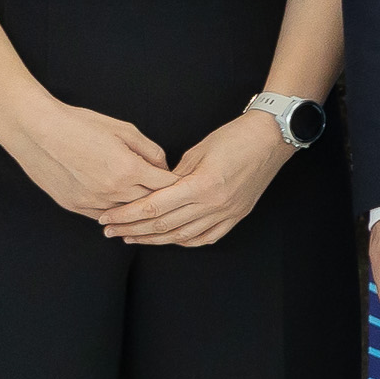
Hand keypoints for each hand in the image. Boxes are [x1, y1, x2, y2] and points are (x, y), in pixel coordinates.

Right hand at [0, 95, 168, 218]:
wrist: (36, 129)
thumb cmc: (80, 124)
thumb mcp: (124, 130)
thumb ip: (150, 151)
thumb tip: (164, 169)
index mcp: (129, 170)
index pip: (167, 187)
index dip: (179, 186)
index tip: (188, 186)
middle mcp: (112, 191)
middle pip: (149, 205)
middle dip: (163, 202)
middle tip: (174, 200)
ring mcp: (91, 201)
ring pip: (126, 215)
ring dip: (138, 211)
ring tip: (150, 207)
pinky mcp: (73, 206)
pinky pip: (102, 216)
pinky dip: (115, 213)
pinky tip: (122, 209)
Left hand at [99, 112, 291, 247]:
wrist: (271, 138)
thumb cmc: (234, 137)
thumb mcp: (197, 151)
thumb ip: (173, 176)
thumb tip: (154, 191)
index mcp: (201, 185)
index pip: (154, 207)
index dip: (127, 215)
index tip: (107, 217)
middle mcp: (213, 204)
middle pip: (163, 225)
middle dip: (132, 230)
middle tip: (109, 231)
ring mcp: (227, 212)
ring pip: (182, 236)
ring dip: (153, 239)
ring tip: (132, 238)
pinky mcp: (236, 215)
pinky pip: (206, 237)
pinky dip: (185, 241)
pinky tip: (170, 240)